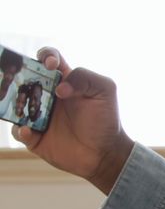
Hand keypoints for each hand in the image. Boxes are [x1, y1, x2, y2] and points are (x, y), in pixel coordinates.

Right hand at [12, 48, 134, 194]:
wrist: (105, 152)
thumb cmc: (106, 119)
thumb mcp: (105, 91)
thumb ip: (85, 78)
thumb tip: (59, 88)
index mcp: (63, 81)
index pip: (47, 59)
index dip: (45, 56)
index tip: (49, 65)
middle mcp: (47, 95)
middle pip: (24, 79)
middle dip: (18, 77)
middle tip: (20, 81)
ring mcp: (38, 116)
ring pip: (15, 104)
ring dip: (14, 103)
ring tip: (21, 107)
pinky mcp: (34, 136)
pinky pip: (18, 131)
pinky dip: (21, 131)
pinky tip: (30, 131)